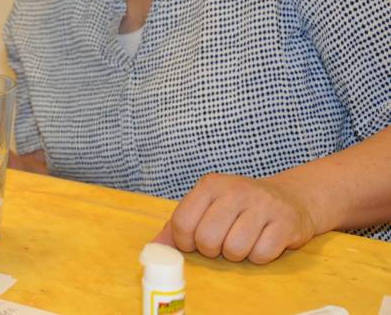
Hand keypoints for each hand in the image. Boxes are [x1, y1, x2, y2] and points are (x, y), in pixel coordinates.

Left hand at [152, 173, 316, 263]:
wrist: (288, 198)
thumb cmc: (238, 207)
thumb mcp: (206, 207)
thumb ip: (178, 226)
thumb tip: (153, 249)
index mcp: (210, 185)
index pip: (182, 222)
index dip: (185, 242)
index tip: (195, 243)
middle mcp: (235, 190)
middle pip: (207, 238)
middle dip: (212, 250)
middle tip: (222, 243)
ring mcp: (263, 204)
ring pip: (235, 249)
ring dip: (237, 254)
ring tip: (242, 240)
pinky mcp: (286, 221)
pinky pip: (262, 254)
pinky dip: (259, 256)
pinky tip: (262, 241)